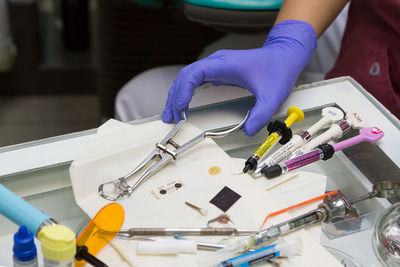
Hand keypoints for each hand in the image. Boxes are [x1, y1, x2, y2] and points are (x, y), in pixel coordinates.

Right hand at [162, 20, 316, 135]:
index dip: (183, 91)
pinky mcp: (217, 71)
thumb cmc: (277, 70)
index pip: (194, 74)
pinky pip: (195, 80)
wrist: (284, 56)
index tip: (180, 109)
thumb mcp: (272, 96)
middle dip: (174, 97)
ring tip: (171, 114)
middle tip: (171, 118)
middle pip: (185, 76)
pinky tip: (183, 105)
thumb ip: (261, 115)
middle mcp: (216, 63)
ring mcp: (215, 66)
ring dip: (177, 95)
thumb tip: (247, 131)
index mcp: (224, 64)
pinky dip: (185, 92)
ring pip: (187, 78)